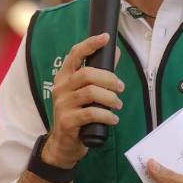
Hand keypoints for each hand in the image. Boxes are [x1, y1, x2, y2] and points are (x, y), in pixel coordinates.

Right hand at [42, 33, 123, 168]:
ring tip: (118, 105)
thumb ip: (100, 73)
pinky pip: (90, 113)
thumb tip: (115, 51)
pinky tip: (113, 119)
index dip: (90, 44)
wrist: (63, 144)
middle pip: (87, 74)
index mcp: (64, 77)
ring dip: (110, 98)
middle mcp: (61, 88)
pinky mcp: (67, 121)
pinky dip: (106, 115)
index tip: (105, 37)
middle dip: (109, 79)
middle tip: (121, 87)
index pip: (75, 54)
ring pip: (90, 93)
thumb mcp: (86, 93)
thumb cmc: (77, 114)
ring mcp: (62, 104)